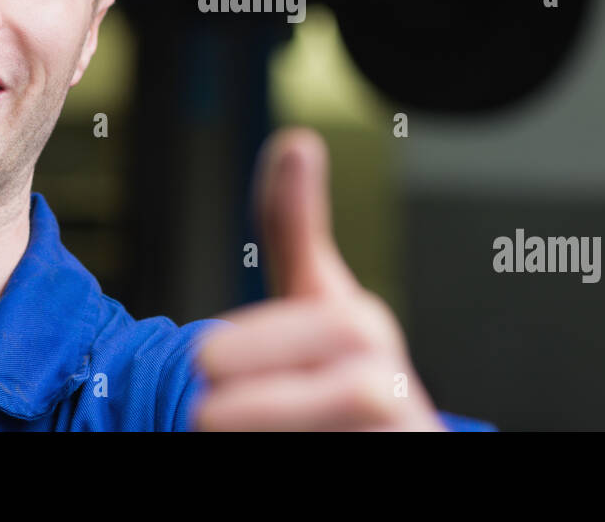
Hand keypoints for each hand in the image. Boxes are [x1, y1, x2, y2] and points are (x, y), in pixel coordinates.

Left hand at [193, 126, 445, 430]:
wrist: (376, 441)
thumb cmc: (335, 367)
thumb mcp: (314, 297)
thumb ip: (296, 229)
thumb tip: (296, 142)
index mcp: (369, 333)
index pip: (344, 330)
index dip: (271, 343)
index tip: (206, 357)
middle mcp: (398, 389)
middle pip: (361, 392)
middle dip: (273, 402)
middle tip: (203, 410)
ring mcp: (401, 435)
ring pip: (360, 438)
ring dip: (279, 433)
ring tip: (212, 430)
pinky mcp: (397, 463)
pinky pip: (354, 459)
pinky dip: (304, 460)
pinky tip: (256, 458)